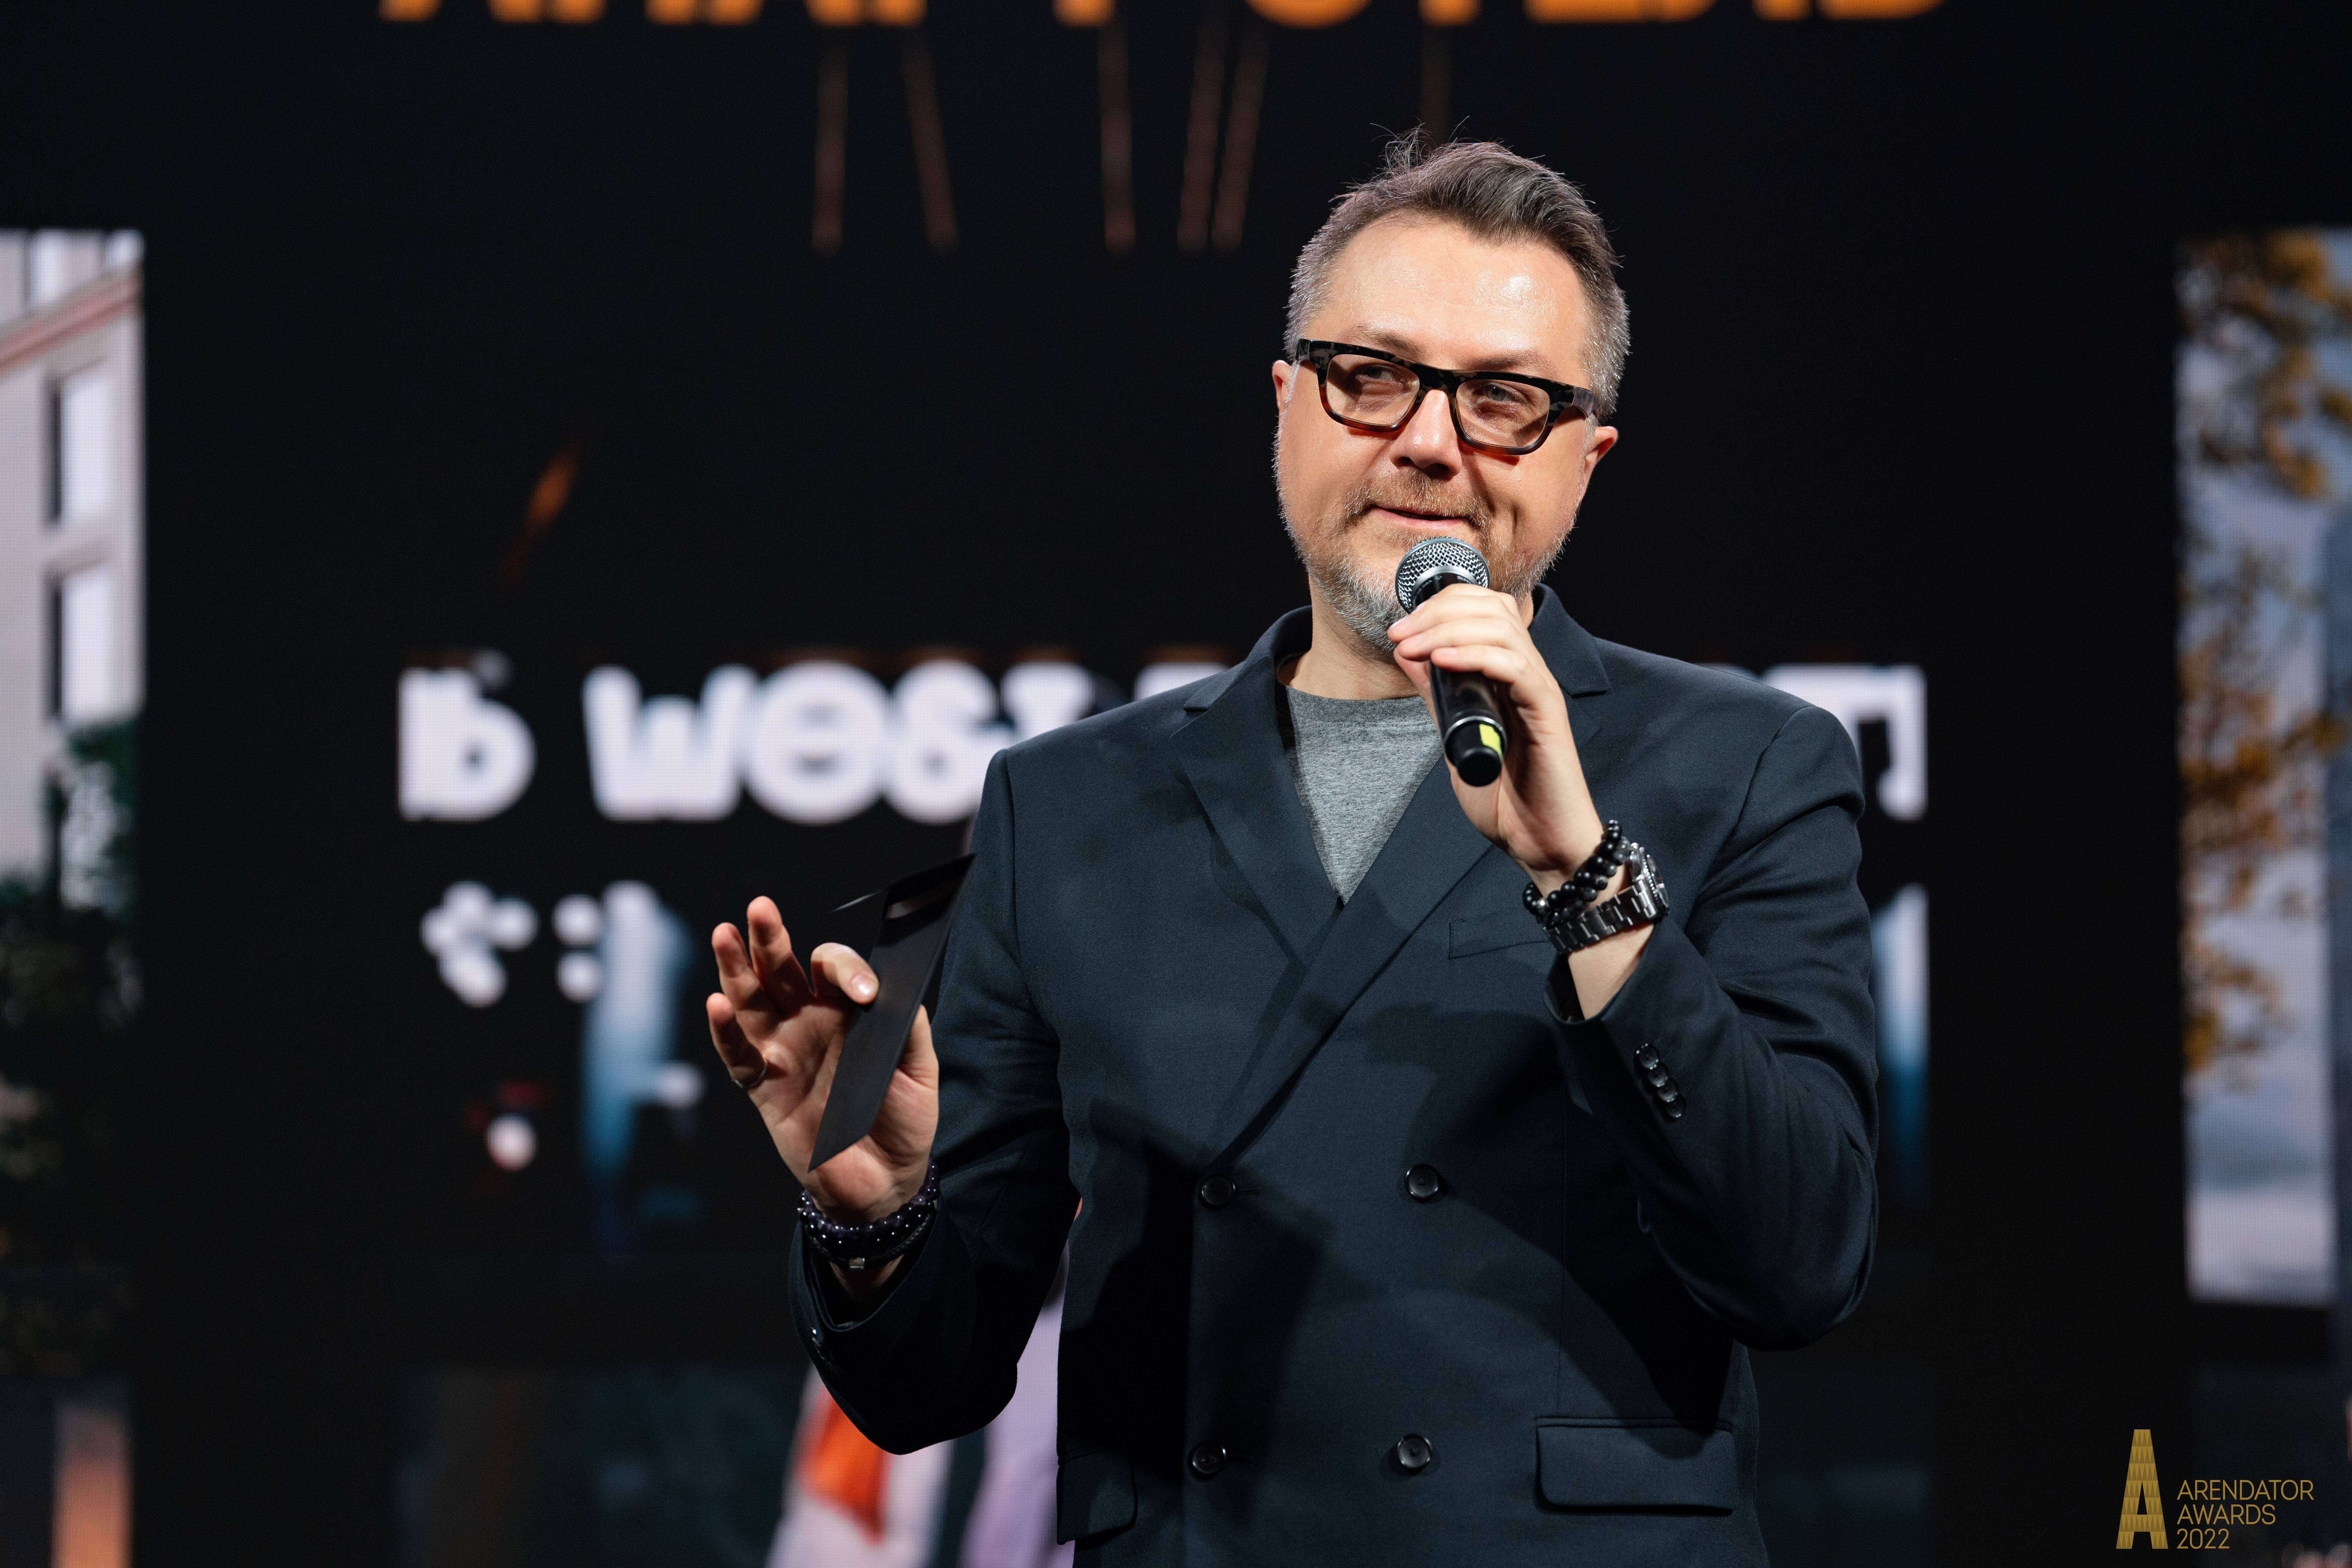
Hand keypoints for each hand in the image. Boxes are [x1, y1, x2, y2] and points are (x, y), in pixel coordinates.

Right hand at [706, 898, 938, 1228]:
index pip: (833, 968)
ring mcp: (784, 1052)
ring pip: (752, 1001)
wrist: (883, 1182)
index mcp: (848, 1011)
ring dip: (736, 969)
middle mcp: (810, 1022)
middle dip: (770, 938)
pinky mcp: (764, 1088)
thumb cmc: (904, 1121)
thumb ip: (908, 1026)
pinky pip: (739, 1055)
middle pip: (782, 970)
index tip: (862, 994)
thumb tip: (888, 989)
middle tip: (760, 908)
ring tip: (724, 934)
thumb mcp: (920, 1070)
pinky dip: (725, 1032)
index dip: (843, 969)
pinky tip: (718, 1004)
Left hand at [1388, 585, 1604, 884]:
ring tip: (1414, 646)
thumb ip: (1437, 695)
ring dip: (1449, 629)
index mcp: (1506, 674)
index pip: (1482, 609)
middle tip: (1401, 633)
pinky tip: (1442, 662)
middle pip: (1492, 608)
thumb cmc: (1504, 795)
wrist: (1538, 841)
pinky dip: (1476, 656)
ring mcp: (1538, 690)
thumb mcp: (1454, 734)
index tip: (1399, 630)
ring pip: (1503, 629)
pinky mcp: (1547, 713)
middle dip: (1439, 611)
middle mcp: (1526, 673)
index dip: (1439, 607)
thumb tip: (1409, 654)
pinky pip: (1517, 668)